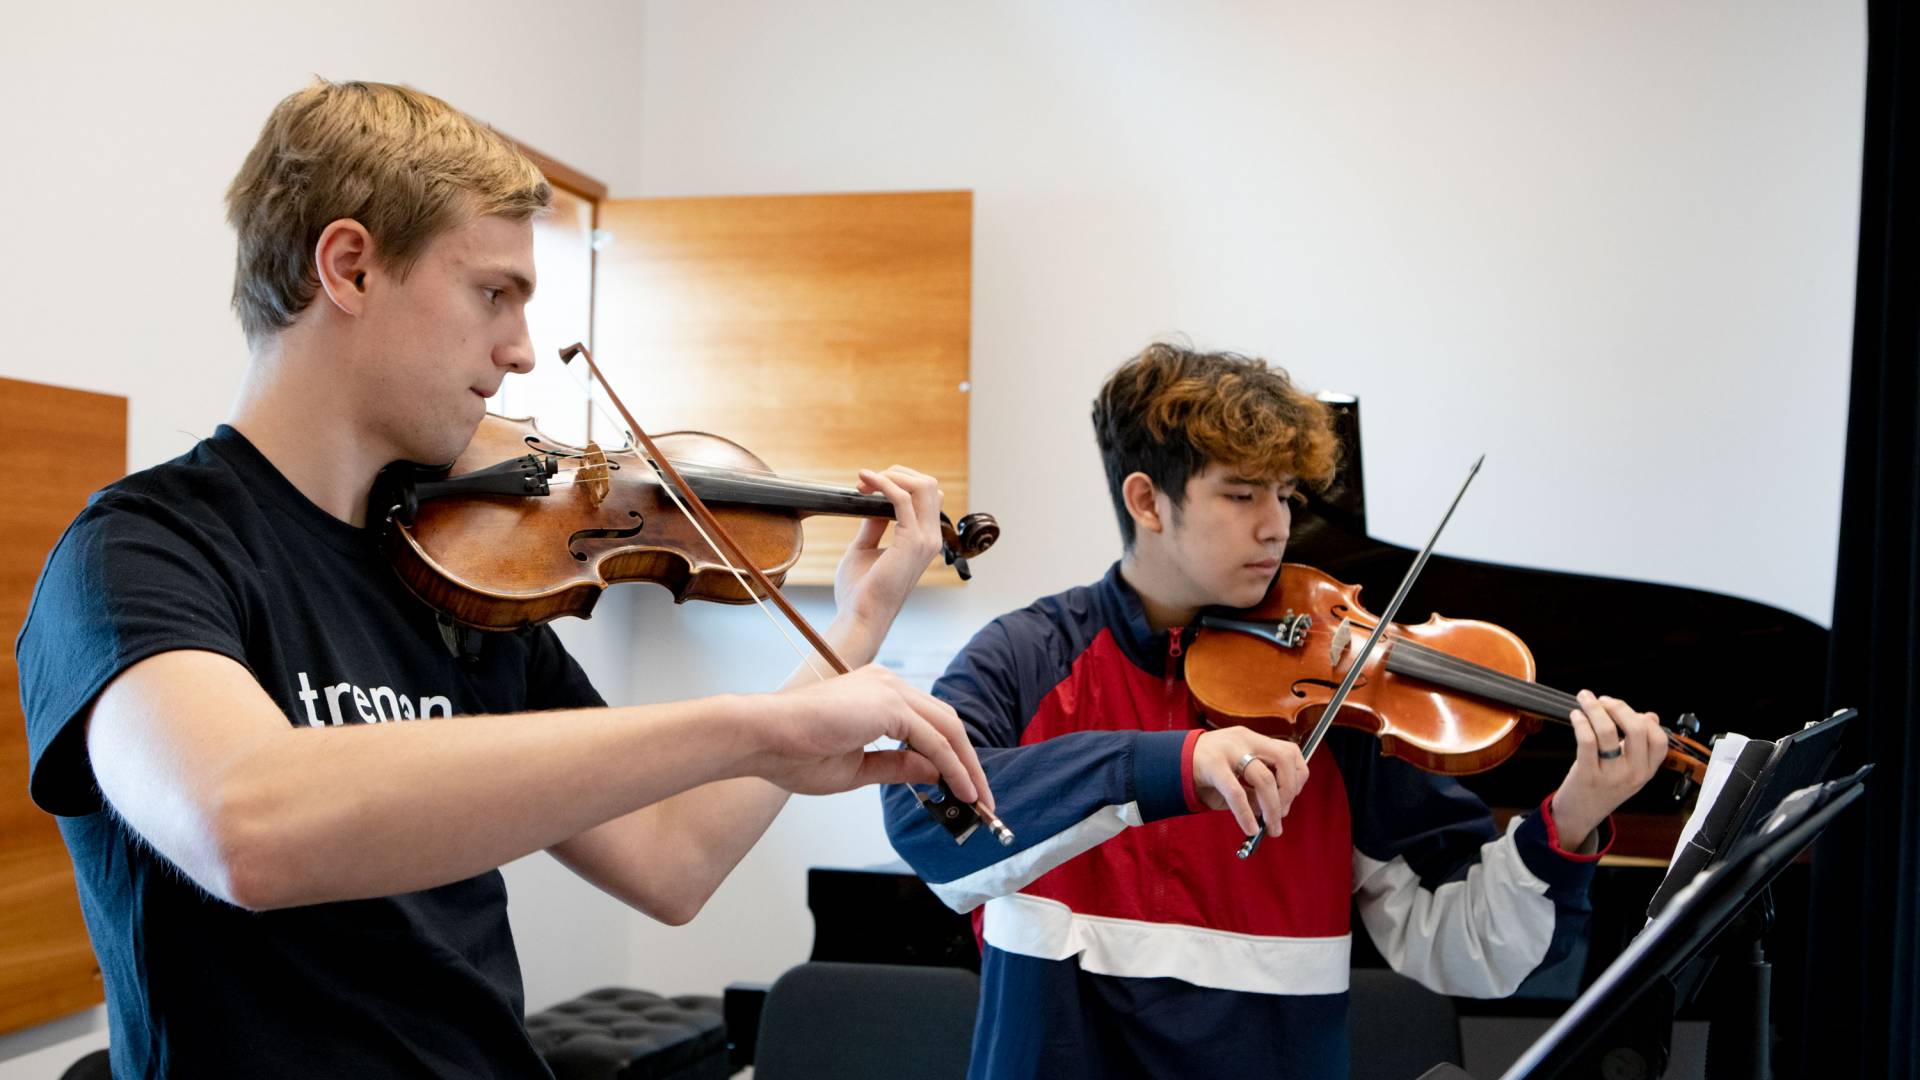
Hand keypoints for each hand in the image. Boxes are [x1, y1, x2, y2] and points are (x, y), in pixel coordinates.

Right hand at [749, 664, 992, 806]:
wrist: (762, 738)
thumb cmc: (793, 753)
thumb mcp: (857, 768)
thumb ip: (897, 767)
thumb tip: (934, 773)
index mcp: (877, 693)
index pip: (929, 723)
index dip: (951, 757)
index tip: (963, 790)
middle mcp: (888, 683)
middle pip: (947, 722)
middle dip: (969, 762)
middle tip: (981, 799)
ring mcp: (890, 690)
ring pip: (948, 729)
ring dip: (968, 767)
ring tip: (978, 801)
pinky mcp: (889, 705)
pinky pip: (934, 741)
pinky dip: (953, 768)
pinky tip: (961, 791)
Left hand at [832, 466, 944, 630]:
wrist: (860, 616)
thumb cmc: (860, 591)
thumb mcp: (865, 549)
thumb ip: (873, 525)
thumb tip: (871, 503)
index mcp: (924, 540)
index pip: (926, 496)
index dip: (900, 482)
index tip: (867, 487)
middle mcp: (931, 537)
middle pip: (928, 484)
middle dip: (896, 473)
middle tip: (865, 482)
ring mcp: (925, 539)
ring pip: (922, 485)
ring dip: (891, 475)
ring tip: (864, 481)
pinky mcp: (910, 541)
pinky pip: (901, 498)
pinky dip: (883, 483)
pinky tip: (865, 482)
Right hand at [1193, 727, 1308, 837]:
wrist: (1170, 762)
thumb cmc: (1208, 771)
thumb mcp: (1236, 775)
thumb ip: (1254, 788)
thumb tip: (1272, 811)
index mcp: (1253, 739)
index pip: (1290, 751)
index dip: (1298, 776)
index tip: (1291, 798)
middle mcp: (1244, 739)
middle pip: (1283, 760)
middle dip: (1289, 791)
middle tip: (1282, 814)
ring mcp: (1229, 750)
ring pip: (1264, 778)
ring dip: (1272, 808)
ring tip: (1271, 827)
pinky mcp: (1212, 765)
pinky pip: (1236, 793)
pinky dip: (1246, 814)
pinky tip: (1250, 828)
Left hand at [1550, 690, 1664, 849]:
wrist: (1580, 815)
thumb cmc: (1604, 786)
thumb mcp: (1630, 769)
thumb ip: (1641, 745)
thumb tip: (1651, 716)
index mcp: (1647, 771)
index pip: (1660, 740)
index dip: (1644, 719)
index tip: (1625, 710)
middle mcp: (1633, 773)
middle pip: (1637, 729)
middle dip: (1619, 707)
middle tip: (1603, 700)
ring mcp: (1611, 775)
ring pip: (1608, 731)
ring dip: (1595, 708)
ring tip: (1585, 699)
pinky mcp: (1588, 775)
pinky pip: (1587, 741)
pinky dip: (1581, 722)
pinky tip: (1575, 715)